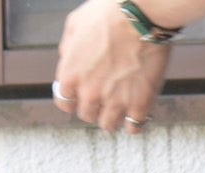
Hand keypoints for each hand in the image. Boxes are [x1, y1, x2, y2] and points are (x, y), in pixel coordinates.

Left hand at [53, 0, 172, 133]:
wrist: (139, 17)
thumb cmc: (107, 14)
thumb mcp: (75, 24)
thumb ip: (68, 50)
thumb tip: (68, 62)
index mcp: (71, 73)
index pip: (64, 103)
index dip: (72, 100)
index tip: (80, 96)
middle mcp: (90, 92)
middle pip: (87, 115)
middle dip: (93, 106)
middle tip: (103, 97)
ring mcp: (115, 101)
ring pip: (108, 125)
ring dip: (112, 117)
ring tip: (120, 107)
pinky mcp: (139, 105)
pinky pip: (134, 127)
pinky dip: (134, 122)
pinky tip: (136, 112)